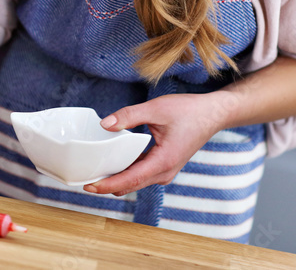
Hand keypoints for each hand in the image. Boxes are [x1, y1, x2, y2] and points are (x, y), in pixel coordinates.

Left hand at [83, 93, 226, 196]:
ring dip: (116, 179)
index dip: (108, 185)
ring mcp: (166, 171)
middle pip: (131, 185)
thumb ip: (129, 115)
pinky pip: (142, 174)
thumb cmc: (188, 111)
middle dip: (107, 185)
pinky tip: (112, 162)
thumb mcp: (156, 108)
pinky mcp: (165, 165)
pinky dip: (126, 171)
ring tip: (93, 172)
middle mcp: (165, 172)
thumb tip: (105, 124)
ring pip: (136, 181)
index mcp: (164, 161)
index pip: (131, 179)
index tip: (89, 186)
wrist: (212, 114)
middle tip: (83, 180)